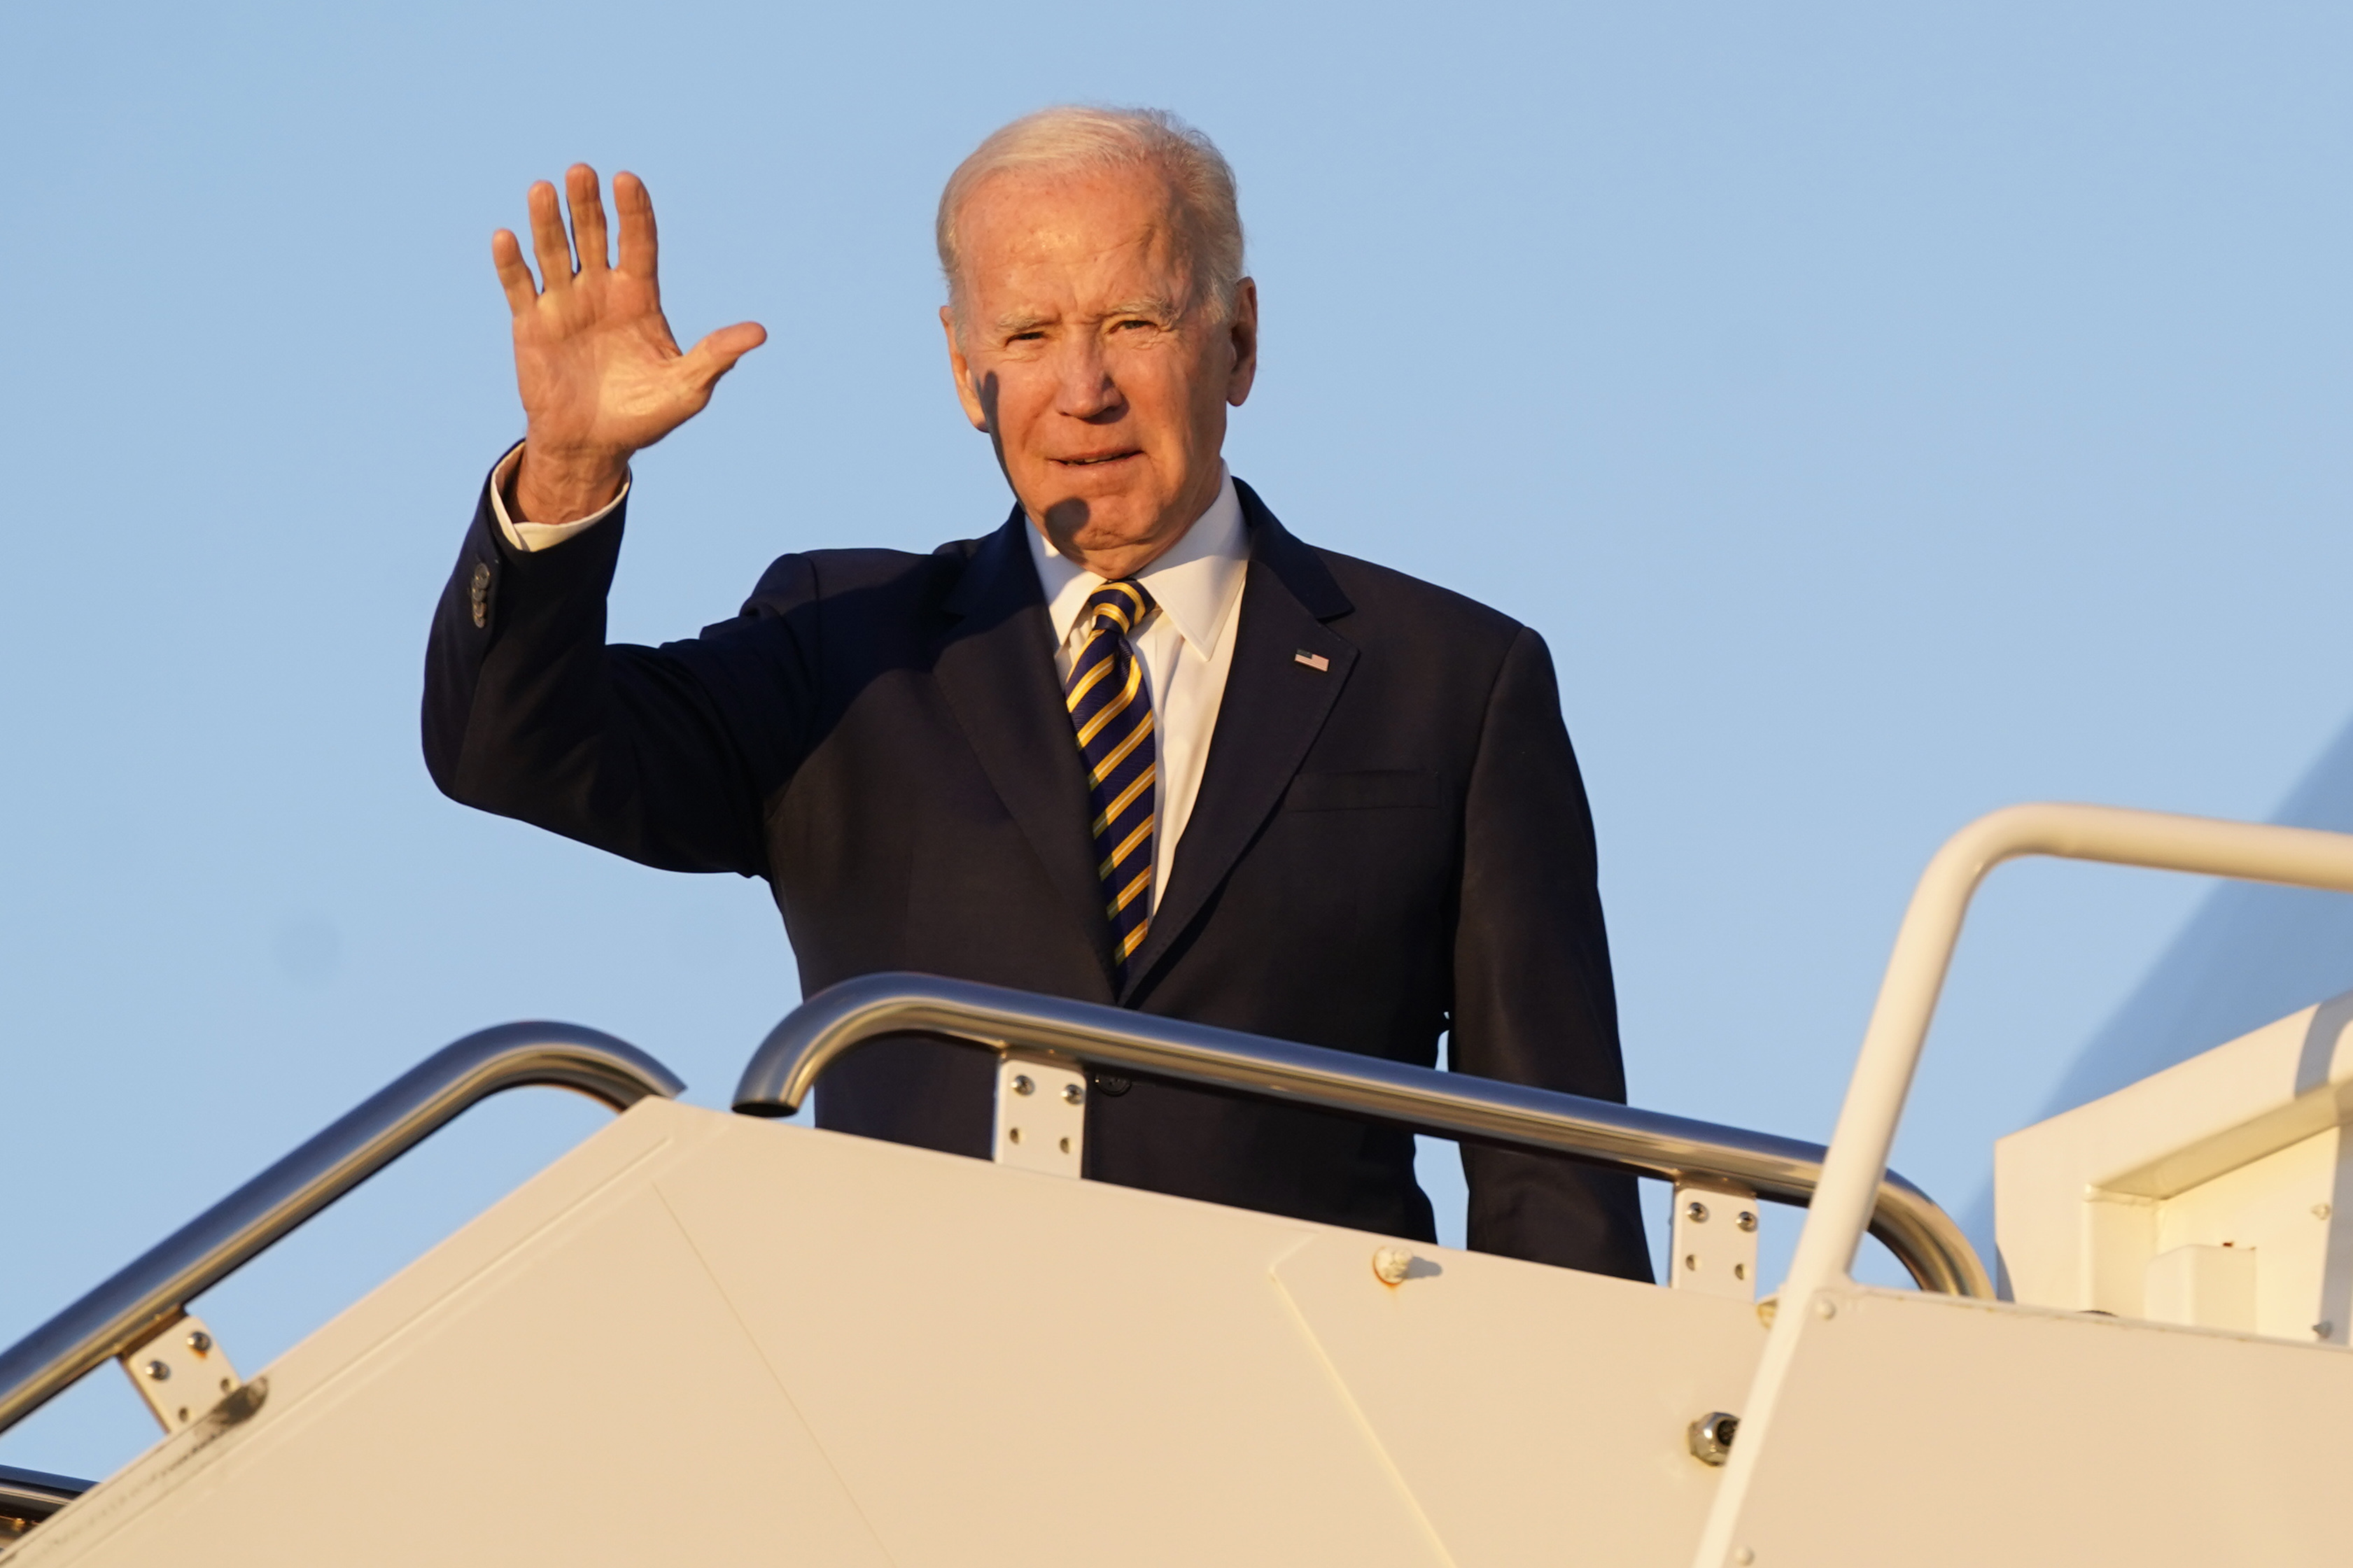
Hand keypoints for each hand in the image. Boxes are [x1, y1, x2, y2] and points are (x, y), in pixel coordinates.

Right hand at [493, 165, 765, 521]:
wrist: (594, 445)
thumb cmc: (644, 416)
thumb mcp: (688, 389)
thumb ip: (717, 356)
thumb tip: (760, 333)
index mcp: (638, 298)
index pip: (638, 243)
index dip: (634, 213)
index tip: (628, 180)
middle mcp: (600, 291)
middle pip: (594, 235)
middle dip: (587, 204)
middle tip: (582, 172)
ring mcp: (564, 304)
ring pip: (554, 251)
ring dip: (548, 222)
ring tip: (543, 189)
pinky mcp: (531, 324)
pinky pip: (519, 287)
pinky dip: (511, 263)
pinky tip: (507, 236)